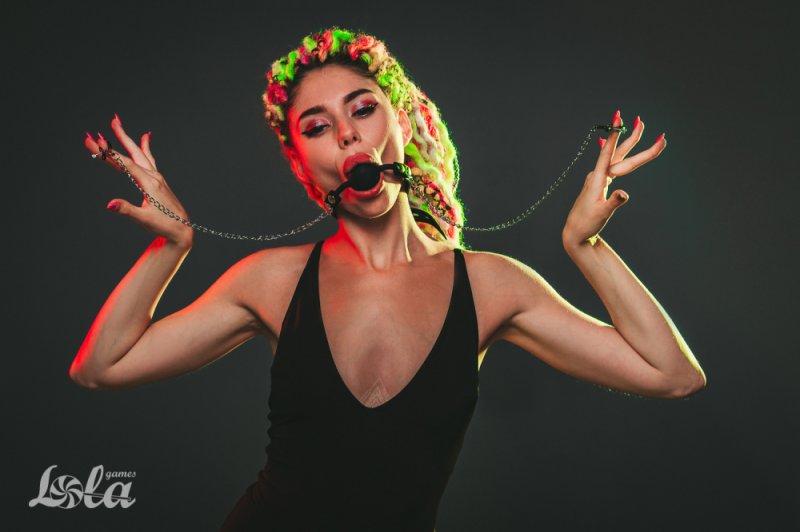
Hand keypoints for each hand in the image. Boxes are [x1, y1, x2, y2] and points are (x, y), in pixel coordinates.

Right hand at [85, 115, 193, 247]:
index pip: (125, 163)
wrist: (182, 230)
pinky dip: (145, 147)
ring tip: (118, 125)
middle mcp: (153, 176)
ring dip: (129, 139)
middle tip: (112, 120)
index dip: (109, 152)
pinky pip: (149, 159)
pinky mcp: (159, 181)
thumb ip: (126, 210)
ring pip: (140, 154)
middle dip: (121, 136)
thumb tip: (109, 204)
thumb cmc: (164, 225)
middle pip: (134, 152)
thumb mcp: (143, 219)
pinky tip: (145, 138)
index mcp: (148, 183)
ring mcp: (157, 177)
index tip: (94, 141)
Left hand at [562, 109, 665, 248]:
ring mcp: (597, 178)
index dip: (614, 135)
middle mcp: (596, 175)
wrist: (575, 233)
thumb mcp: (602, 214)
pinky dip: (613, 151)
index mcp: (597, 179)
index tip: (617, 118)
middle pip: (616, 152)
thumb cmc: (587, 224)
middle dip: (630, 136)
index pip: (607, 152)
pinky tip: (606, 142)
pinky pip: (609, 163)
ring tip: (636, 127)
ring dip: (627, 143)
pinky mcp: (598, 183)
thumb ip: (614, 202)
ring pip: (615, 157)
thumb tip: (624, 194)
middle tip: (639, 120)